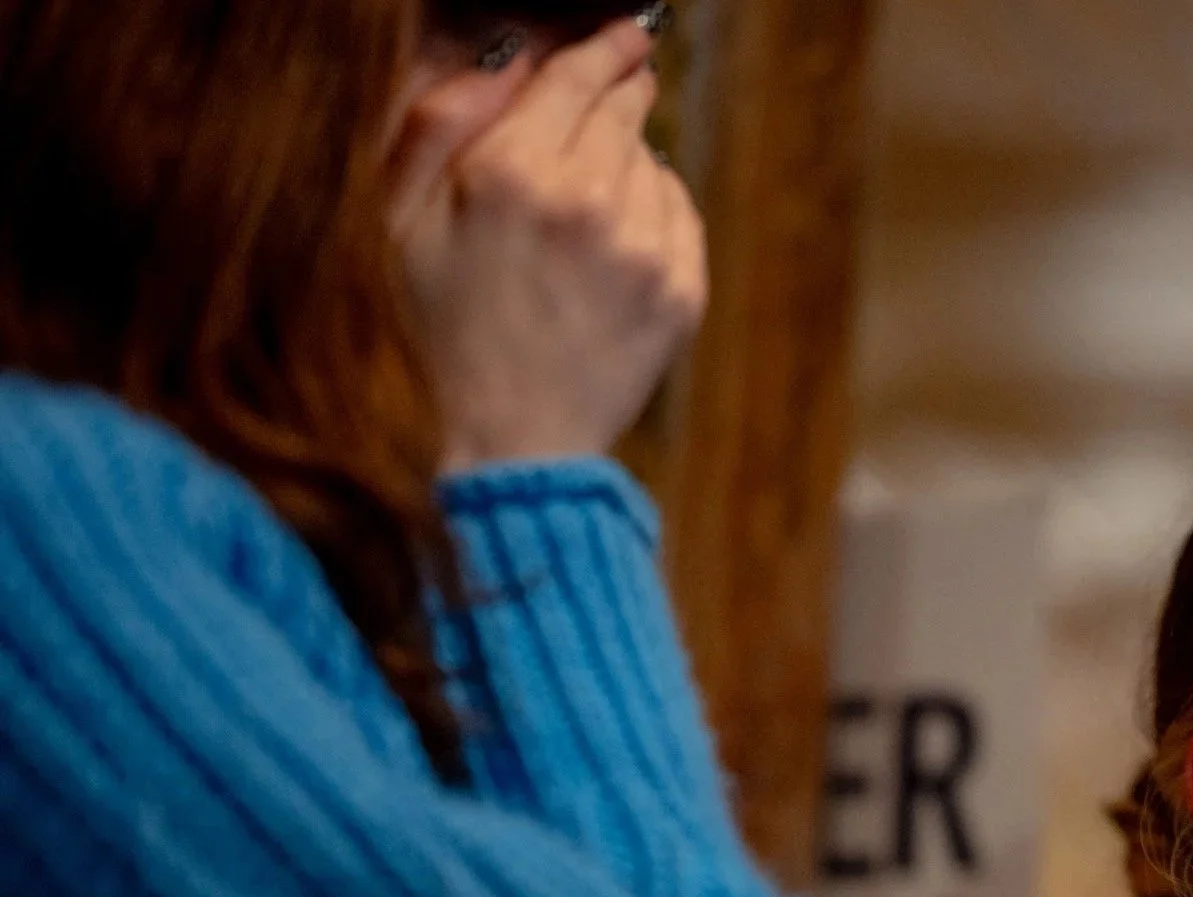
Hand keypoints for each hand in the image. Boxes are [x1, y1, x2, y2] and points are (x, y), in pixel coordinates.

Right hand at [386, 19, 706, 469]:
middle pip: (623, 109)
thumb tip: (504, 56)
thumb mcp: (401, 225)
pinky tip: (610, 250)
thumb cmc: (439, 337)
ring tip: (580, 214)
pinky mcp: (682, 291)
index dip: (601, 46)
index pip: (576, 74)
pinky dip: (654, 216)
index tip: (622, 32)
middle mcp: (589, 201)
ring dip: (627, 167)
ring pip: (653, 161)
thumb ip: (440, 124)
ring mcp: (644, 249)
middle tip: (612, 93)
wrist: (510, 449)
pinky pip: (679, 215)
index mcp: (512, 174)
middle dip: (617, 96)